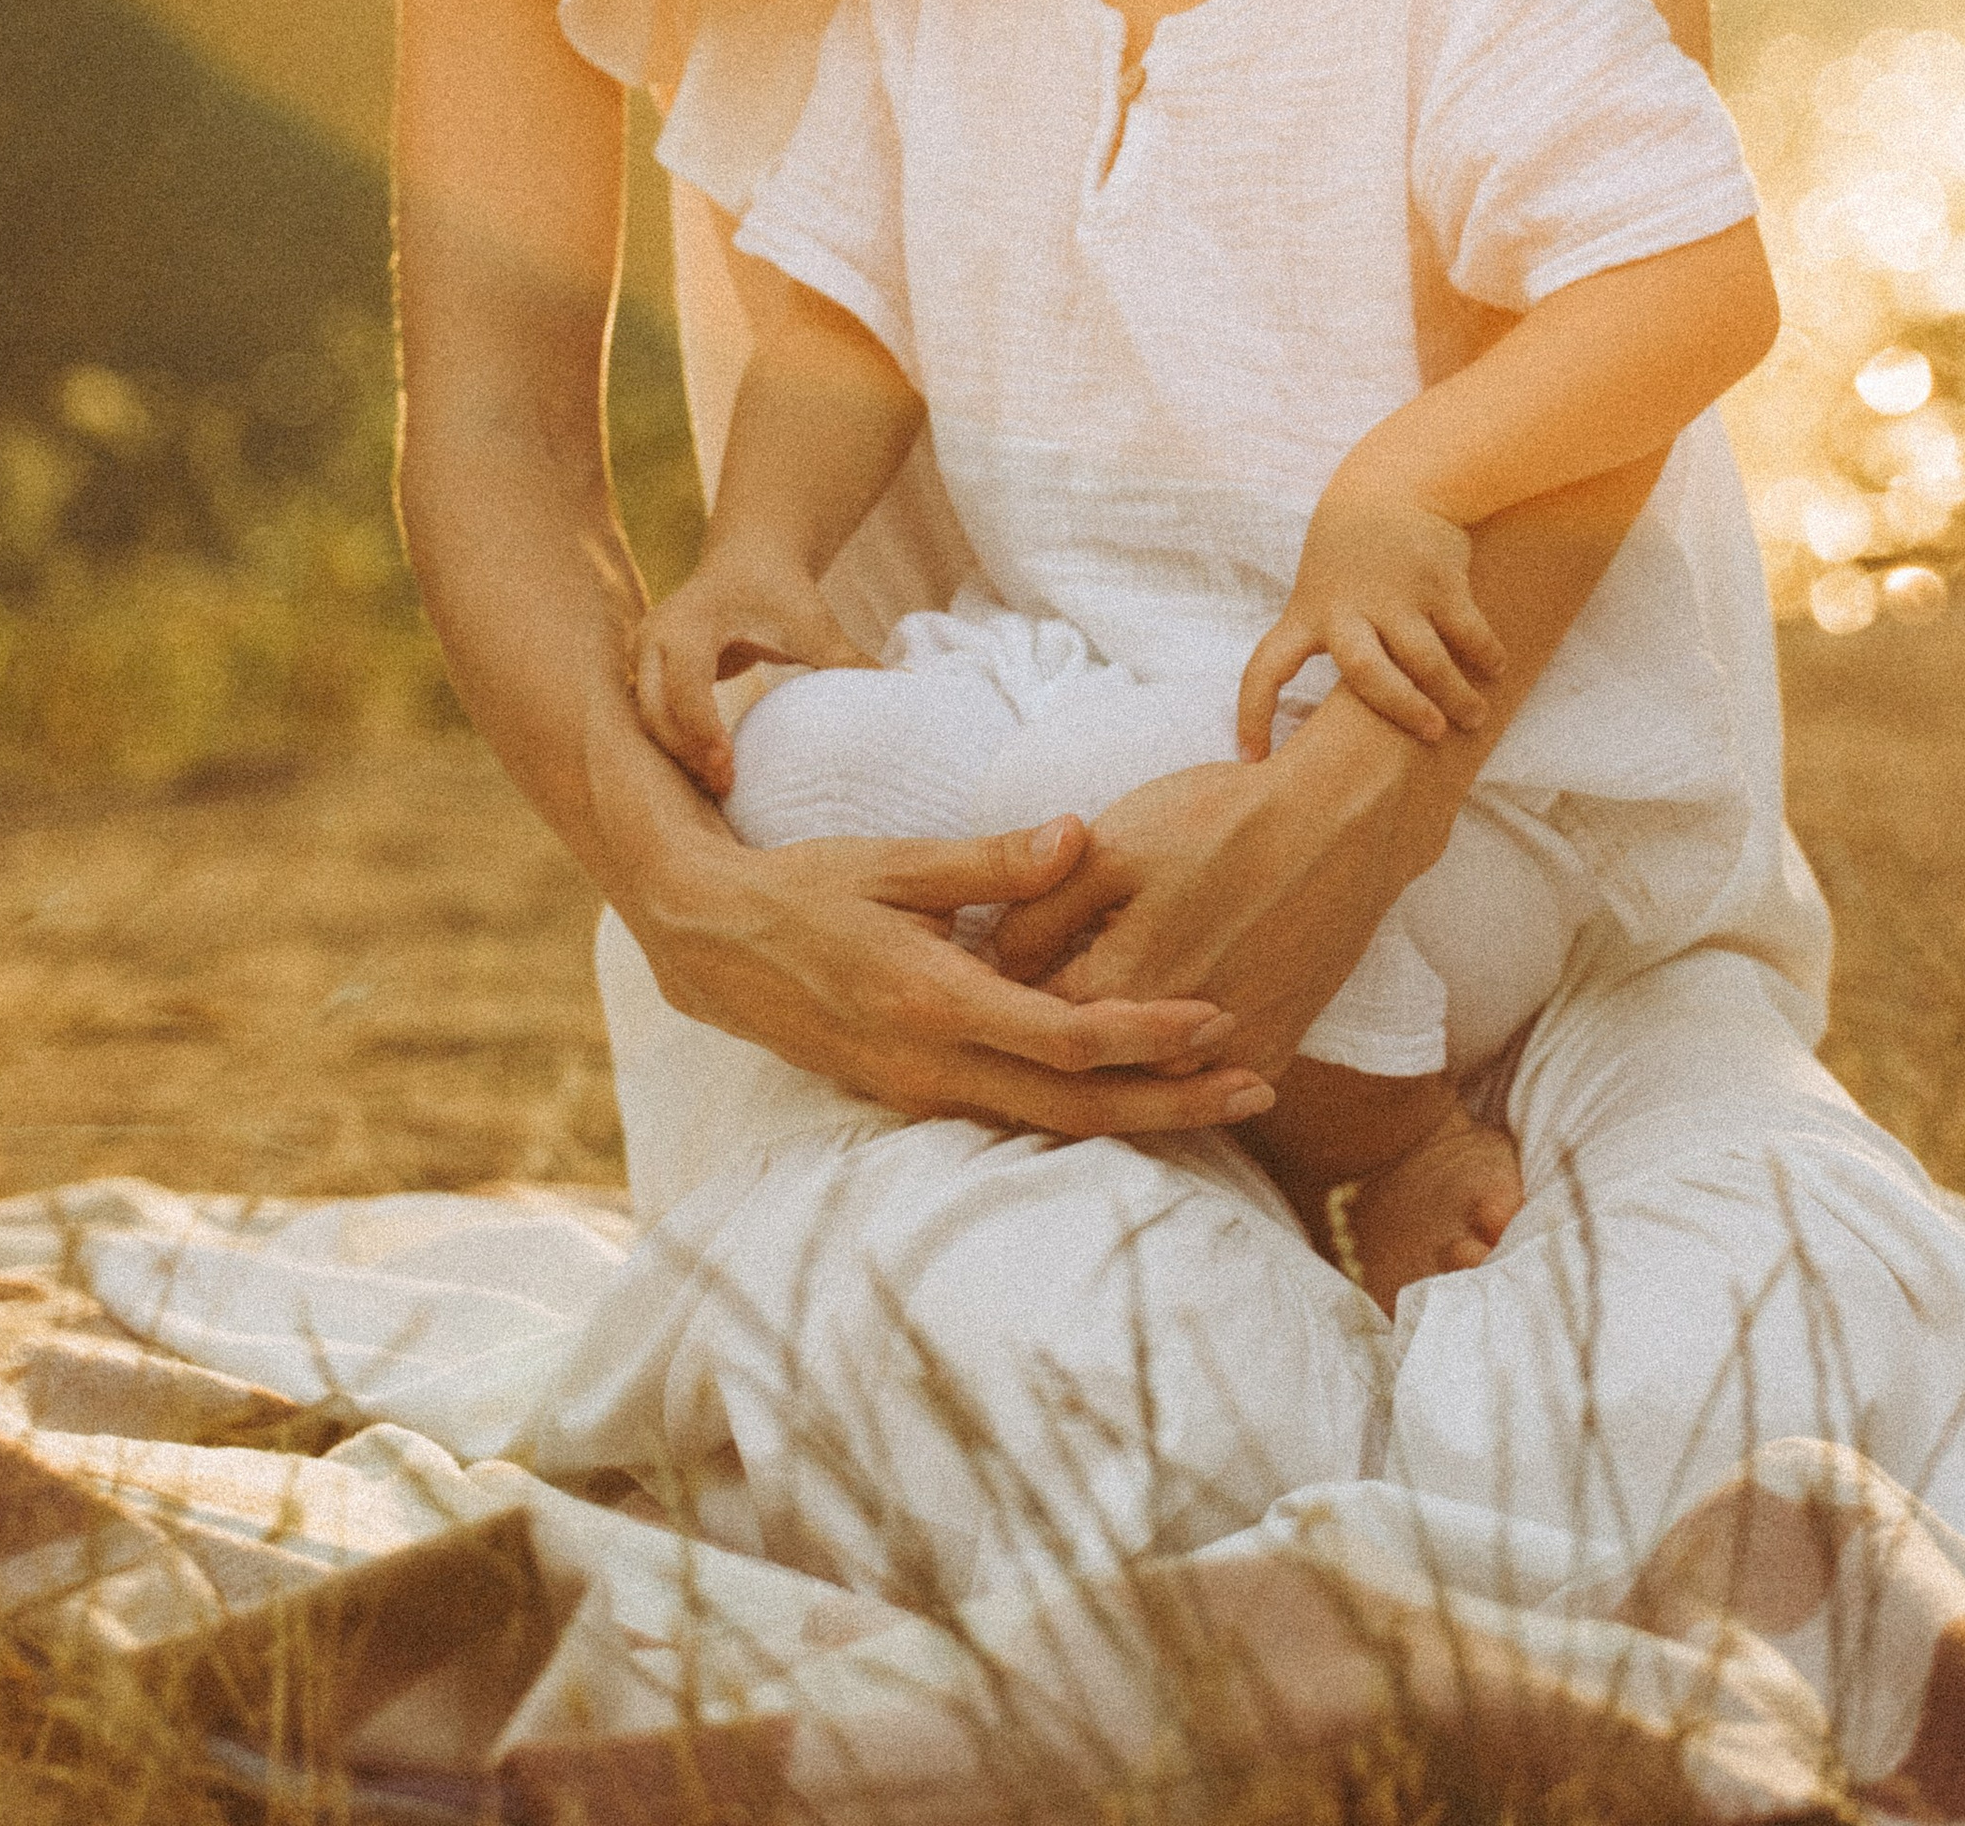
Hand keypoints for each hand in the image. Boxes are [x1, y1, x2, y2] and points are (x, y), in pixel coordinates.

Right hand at [633, 536, 875, 796]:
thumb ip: (846, 659)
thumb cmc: (781, 591)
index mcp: (689, 622)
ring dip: (679, 755)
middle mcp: (655, 637)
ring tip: (721, 787)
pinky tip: (708, 771)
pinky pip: (653, 717)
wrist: (749, 559)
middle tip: (727, 789)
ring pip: (648, 720)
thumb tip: (902, 687)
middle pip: (654, 710)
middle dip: (686, 753)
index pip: (684, 685)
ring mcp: (644, 655)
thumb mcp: (812, 623)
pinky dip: (676, 745)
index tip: (728, 767)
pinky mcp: (647, 671)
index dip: (702, 730)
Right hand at [643, 814, 1277, 1136]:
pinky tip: (1125, 1098)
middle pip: (1075, 1111)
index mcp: (934, 1000)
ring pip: (1045, 1128)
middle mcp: (930, 1064)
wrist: (708, 943)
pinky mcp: (908, 1096)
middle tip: (1257, 1092)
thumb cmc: (803, 887)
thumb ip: (991, 860)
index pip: (1067, 1039)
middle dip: (1172, 1106)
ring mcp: (917, 1092)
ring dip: (1134, 1118)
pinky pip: (1008, 1119)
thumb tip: (1081, 836)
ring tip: (1216, 1102)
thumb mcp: (894, 860)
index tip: (1220, 1019)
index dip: (1150, 1036)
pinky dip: (1077, 1116)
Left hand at [981, 697, 1457, 1079]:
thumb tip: (990, 959)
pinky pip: (1205, 1090)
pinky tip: (1153, 1052)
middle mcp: (1170, 1043)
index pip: (1028, 1017)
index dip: (998, 999)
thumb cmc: (1222, 820)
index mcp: (1118, 984)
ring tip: (1077, 1037)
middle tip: (1016, 1011)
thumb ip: (1038, 908)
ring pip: (1143, 1087)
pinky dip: (1174, 1077)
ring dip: (1107, 1070)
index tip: (977, 982)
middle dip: (1043, 1043)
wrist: (1343, 823)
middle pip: (1082, 1066)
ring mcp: (1227, 1059)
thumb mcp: (1113, 845)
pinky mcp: (1273, 1055)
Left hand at [1235, 467, 1504, 761]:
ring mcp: (1396, 593)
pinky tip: (1495, 668)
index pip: (1266, 667)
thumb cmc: (1352, 549)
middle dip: (1401, 709)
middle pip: (1365, 673)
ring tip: (1474, 716)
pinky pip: (1467, 630)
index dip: (1254, 713)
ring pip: (1426, 661)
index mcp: (1309, 613)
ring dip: (1456, 695)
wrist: (1394, 480)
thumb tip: (1342, 715)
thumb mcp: (1322, 586)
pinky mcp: (1438, 579)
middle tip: (1431, 733)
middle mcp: (1349, 607)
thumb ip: (1331, 638)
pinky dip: (1486, 654)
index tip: (1252, 756)